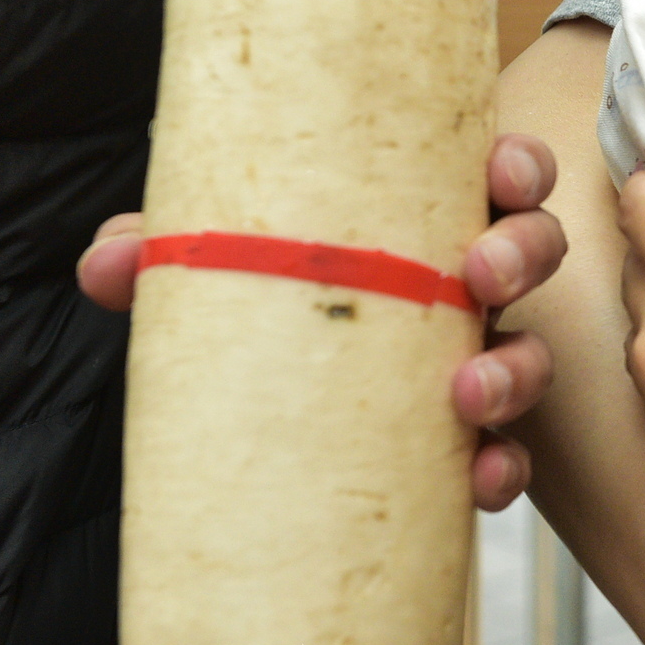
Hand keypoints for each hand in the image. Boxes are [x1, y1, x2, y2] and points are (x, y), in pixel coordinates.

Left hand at [75, 134, 566, 511]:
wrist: (256, 425)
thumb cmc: (263, 300)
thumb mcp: (215, 268)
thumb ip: (164, 256)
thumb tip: (109, 264)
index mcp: (424, 217)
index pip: (496, 171)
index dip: (517, 165)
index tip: (501, 175)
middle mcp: (464, 285)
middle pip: (535, 247)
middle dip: (523, 253)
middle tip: (479, 275)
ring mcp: (476, 360)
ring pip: (535, 352)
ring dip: (517, 368)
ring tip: (470, 393)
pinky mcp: (470, 442)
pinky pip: (511, 455)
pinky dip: (504, 466)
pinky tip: (479, 479)